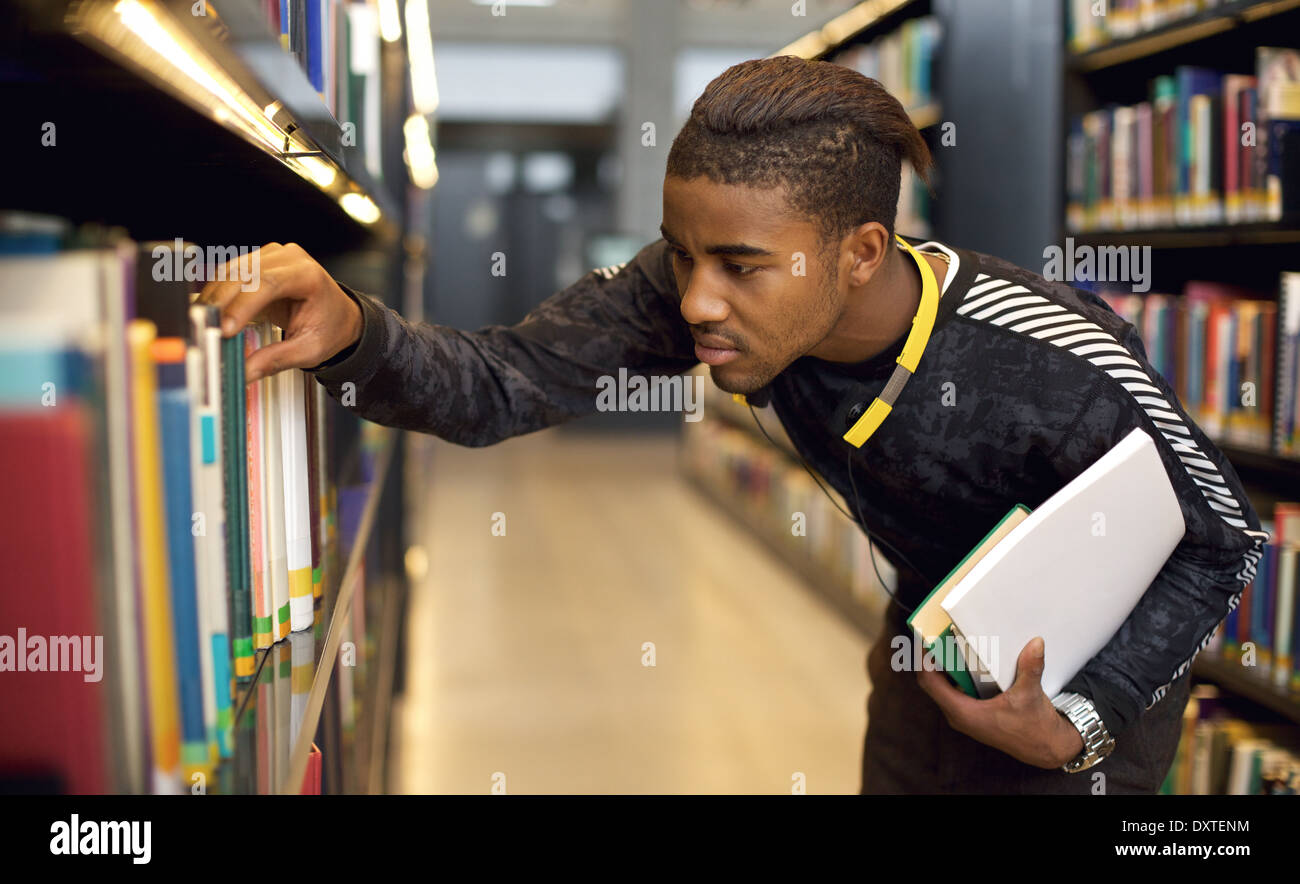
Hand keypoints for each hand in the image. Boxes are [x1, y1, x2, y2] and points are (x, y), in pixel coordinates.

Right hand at [196, 242, 362, 383]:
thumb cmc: (330, 327)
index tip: (226, 329)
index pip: (268, 283)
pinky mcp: (257, 262)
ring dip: (213, 297)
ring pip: (231, 271)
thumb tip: (245, 371)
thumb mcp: (310, 350)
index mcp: (308, 275)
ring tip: (201, 323)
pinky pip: (229, 274)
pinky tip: (208, 312)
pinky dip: (216, 293)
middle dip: (221, 302)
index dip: (242, 305)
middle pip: (244, 274)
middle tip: (205, 328)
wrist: (340, 315)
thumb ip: (277, 359)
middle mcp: (289, 258)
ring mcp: (272, 257)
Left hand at [915, 636, 1084, 768]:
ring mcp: (964, 715)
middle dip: (933, 657)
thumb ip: (1030, 668)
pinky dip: (958, 673)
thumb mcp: (1030, 695)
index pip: (929, 682)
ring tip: (950, 641)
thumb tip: (1035, 643)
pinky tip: (968, 659)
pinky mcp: (973, 713)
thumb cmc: (1034, 728)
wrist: (1046, 748)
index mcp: (963, 712)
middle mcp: (958, 715)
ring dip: (945, 664)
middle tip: (938, 633)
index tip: (925, 638)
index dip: (923, 658)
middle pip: (933, 681)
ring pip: (944, 685)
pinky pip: (956, 690)